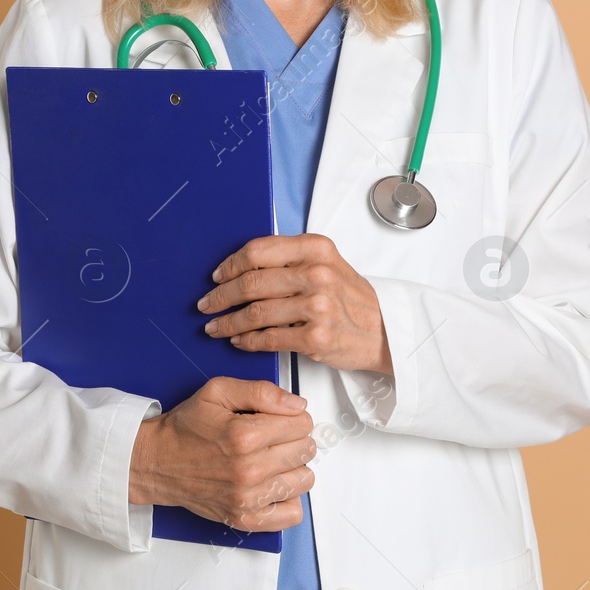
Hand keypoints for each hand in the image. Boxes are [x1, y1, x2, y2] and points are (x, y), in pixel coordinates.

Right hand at [128, 377, 315, 531]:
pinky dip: (287, 498)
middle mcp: (248, 469)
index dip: (293, 416)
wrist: (156, 462)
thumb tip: (297, 404)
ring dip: (293, 467)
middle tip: (274, 437)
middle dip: (294, 438)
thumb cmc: (186, 428)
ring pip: (304, 480)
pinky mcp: (244, 518)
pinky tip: (272, 484)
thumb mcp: (218, 391)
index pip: (302, 423)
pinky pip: (291, 514)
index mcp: (244, 435)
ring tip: (273, 460)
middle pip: (306, 450)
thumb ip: (261, 391)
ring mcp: (247, 498)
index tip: (280, 418)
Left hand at [198, 233, 393, 375]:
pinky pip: (268, 339)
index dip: (230, 265)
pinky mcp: (316, 337)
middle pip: (251, 282)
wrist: (383, 331)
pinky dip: (247, 341)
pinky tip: (239, 341)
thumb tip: (241, 267)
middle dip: (221, 296)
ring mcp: (318, 306)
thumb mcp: (327, 264)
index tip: (217, 277)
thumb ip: (290, 260)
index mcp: (316, 248)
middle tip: (206, 305)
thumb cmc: (350, 299)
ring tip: (215, 327)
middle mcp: (317, 273)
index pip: (258, 251)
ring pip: (255, 312)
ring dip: (228, 322)